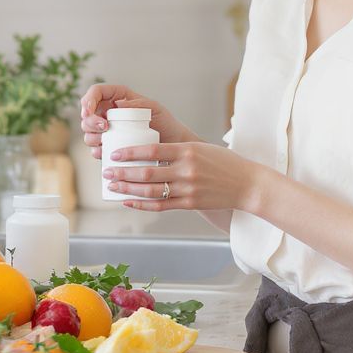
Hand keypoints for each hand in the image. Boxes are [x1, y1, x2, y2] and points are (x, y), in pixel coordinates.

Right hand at [79, 83, 197, 157]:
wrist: (172, 146)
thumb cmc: (165, 123)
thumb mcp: (154, 109)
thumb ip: (138, 103)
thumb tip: (118, 103)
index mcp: (118, 97)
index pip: (96, 92)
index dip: (88, 100)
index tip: (89, 112)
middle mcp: (109, 112)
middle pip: (87, 114)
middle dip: (90, 122)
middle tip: (104, 128)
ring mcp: (107, 130)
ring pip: (88, 132)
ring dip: (92, 137)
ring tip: (105, 141)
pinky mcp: (109, 146)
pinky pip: (94, 149)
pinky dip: (97, 151)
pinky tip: (105, 153)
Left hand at [102, 140, 259, 212]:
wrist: (246, 184)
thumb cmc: (222, 162)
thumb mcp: (199, 147)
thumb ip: (176, 149)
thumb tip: (146, 149)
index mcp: (187, 150)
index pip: (152, 150)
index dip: (130, 153)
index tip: (114, 154)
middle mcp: (186, 170)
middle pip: (147, 173)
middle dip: (123, 173)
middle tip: (106, 172)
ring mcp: (188, 188)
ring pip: (151, 191)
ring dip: (128, 190)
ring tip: (112, 186)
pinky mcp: (190, 203)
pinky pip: (161, 205)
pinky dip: (142, 204)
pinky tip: (127, 202)